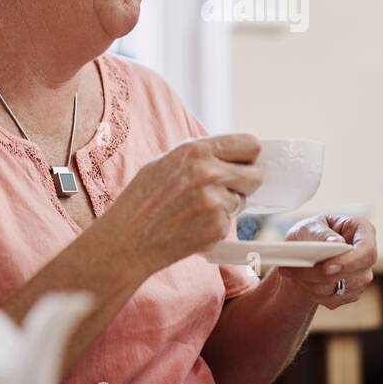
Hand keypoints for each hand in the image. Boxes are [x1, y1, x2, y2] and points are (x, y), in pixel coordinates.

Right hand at [107, 135, 261, 276]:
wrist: (127, 239)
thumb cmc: (142, 199)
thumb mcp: (166, 162)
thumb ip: (200, 155)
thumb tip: (231, 154)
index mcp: (197, 150)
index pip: (250, 144)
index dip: (249, 157)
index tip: (243, 165)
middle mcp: (209, 172)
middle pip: (256, 175)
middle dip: (245, 184)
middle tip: (226, 190)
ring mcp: (214, 201)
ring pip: (241, 201)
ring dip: (226, 206)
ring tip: (195, 211)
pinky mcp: (216, 227)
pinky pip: (229, 222)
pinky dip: (215, 225)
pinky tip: (192, 226)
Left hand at [273, 214, 376, 309]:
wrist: (303, 254)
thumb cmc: (310, 233)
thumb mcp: (309, 226)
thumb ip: (321, 233)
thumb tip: (337, 243)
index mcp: (362, 231)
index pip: (367, 250)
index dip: (350, 261)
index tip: (328, 267)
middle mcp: (366, 256)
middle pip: (355, 274)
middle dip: (323, 275)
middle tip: (297, 268)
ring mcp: (361, 277)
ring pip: (341, 289)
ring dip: (313, 283)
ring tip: (293, 271)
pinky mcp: (351, 293)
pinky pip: (333, 300)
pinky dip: (313, 293)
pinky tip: (302, 281)